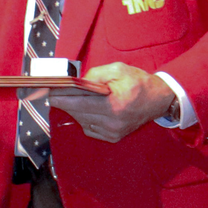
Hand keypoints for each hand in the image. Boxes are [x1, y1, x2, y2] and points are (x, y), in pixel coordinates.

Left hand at [47, 62, 177, 142]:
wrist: (158, 100)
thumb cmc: (138, 82)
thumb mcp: (118, 69)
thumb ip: (96, 74)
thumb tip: (77, 82)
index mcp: (114, 104)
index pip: (80, 102)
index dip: (62, 98)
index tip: (49, 93)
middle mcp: (112, 122)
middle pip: (78, 112)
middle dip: (65, 102)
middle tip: (55, 94)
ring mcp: (112, 132)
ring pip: (82, 121)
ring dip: (75, 110)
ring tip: (74, 99)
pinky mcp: (112, 138)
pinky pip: (89, 128)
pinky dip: (85, 119)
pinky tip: (89, 109)